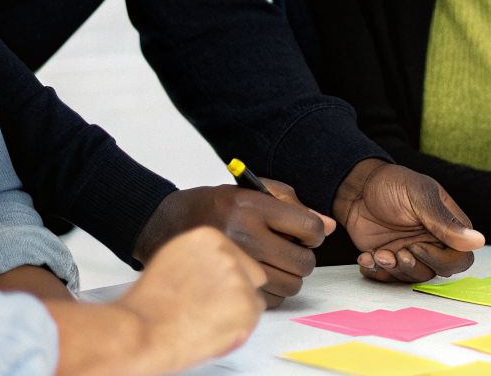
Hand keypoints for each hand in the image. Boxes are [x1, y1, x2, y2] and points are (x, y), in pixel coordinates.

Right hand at [113, 227, 267, 373]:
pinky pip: (253, 319)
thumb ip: (200, 261)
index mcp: (208, 237)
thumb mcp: (173, 261)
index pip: (235, 257)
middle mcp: (227, 252)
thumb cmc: (146, 305)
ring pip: (252, 299)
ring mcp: (239, 277)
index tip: (212, 292)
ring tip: (205, 322)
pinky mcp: (246, 304)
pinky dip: (239, 329)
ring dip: (236, 312)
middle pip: (250, 274)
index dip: (223, 280)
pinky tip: (213, 330)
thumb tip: (215, 275)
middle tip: (213, 310)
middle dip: (237, 292)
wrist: (140, 329)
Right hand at [132, 181, 334, 306]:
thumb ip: (293, 205)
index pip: (307, 228)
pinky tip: (260, 277)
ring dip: (290, 277)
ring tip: (276, 264)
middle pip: (302, 262)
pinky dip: (271, 292)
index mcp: (251, 206)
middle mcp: (243, 234)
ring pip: (289, 285)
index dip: (313, 233)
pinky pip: (268, 301)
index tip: (305, 234)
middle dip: (304, 258)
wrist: (163, 224)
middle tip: (292, 252)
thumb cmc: (213, 205)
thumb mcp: (252, 191)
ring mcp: (233, 264)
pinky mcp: (225, 286)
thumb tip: (327, 228)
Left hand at [335, 159, 484, 281]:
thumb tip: (479, 241)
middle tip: (396, 252)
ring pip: (413, 278)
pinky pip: (389, 278)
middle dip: (414, 267)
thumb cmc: (393, 184)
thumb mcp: (420, 197)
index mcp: (448, 226)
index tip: (417, 247)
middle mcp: (432, 242)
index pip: (460, 258)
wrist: (358, 186)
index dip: (442, 261)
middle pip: (437, 272)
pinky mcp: (389, 258)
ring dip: (394, 270)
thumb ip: (446, 222)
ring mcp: (410, 251)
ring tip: (378, 253)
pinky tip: (367, 257)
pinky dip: (376, 273)